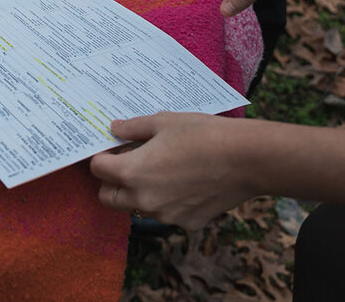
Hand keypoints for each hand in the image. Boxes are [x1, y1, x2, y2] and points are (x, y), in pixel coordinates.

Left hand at [91, 113, 256, 229]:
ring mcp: (165, 216)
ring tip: (160, 169)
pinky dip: (167, 201)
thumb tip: (114, 129)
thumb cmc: (203, 134)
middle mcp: (143, 200)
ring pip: (137, 207)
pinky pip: (166, 214)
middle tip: (125, 163)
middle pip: (108, 198)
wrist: (247, 159)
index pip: (97, 169)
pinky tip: (185, 181)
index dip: (101, 156)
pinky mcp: (187, 223)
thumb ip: (133, 127)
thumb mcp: (163, 121)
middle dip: (110, 182)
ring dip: (138, 192)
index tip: (112, 148)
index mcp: (131, 173)